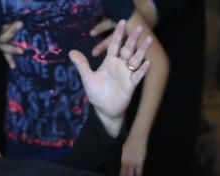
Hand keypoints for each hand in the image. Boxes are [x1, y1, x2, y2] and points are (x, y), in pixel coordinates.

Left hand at [69, 20, 150, 137]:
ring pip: (136, 60)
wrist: (104, 110)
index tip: (121, 21)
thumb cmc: (96, 93)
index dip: (118, 34)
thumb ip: (82, 65)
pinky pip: (138, 76)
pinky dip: (143, 70)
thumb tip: (71, 52)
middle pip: (127, 49)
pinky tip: (147, 63)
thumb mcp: (87, 78)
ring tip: (149, 40)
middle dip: (132, 39)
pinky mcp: (131, 85)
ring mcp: (126, 75)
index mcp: (109, 61)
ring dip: (142, 50)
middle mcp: (120, 66)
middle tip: (138, 27)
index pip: (114, 44)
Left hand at [120, 132, 146, 175]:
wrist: (137, 137)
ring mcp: (133, 164)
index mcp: (120, 160)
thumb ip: (120, 159)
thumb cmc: (129, 143)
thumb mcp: (121, 151)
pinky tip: (138, 172)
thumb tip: (118, 165)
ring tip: (132, 175)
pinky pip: (139, 174)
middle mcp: (126, 163)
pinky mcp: (140, 163)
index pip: (119, 173)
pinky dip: (138, 175)